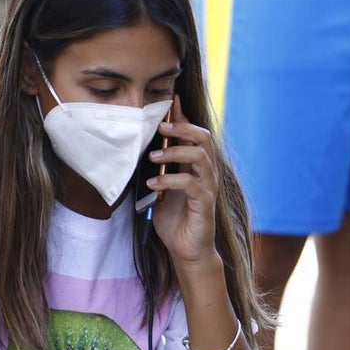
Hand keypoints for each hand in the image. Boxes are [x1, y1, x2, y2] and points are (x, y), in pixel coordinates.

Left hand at [144, 96, 219, 265]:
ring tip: (153, 155)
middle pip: (203, 138)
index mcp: (196, 165)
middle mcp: (206, 172)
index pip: (193, 133)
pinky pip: (191, 184)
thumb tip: (142, 146)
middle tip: (160, 124)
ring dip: (175, 152)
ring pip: (200, 157)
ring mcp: (208, 187)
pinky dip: (170, 180)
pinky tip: (153, 183)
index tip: (169, 99)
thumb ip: (157, 167)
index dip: (182, 115)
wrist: (186, 250)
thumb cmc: (173, 218)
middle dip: (182, 127)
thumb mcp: (161, 187)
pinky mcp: (204, 204)